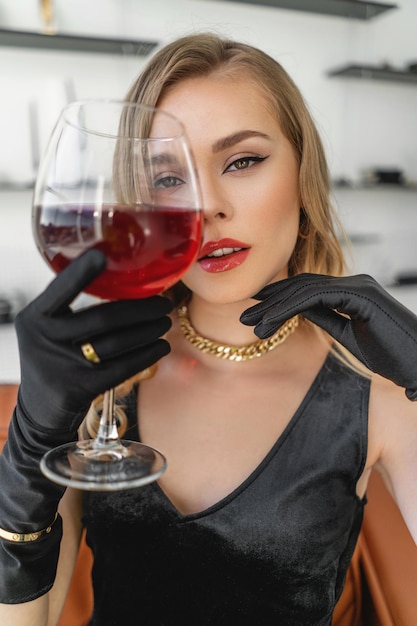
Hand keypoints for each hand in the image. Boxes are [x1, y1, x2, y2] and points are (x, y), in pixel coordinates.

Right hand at [15, 249, 172, 433]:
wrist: (40, 408)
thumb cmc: (53, 356)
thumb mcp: (47, 328)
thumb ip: (67, 307)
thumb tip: (116, 277)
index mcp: (36, 316)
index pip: (61, 289)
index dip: (81, 272)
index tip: (102, 256)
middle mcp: (46, 338)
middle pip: (103, 317)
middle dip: (142, 309)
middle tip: (164, 304)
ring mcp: (65, 365)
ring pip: (118, 342)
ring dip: (149, 330)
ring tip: (165, 323)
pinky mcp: (83, 387)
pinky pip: (123, 366)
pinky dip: (147, 354)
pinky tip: (161, 347)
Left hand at [241, 273, 416, 399]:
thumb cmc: (393, 354)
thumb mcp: (349, 335)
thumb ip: (326, 318)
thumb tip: (300, 312)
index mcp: (353, 290)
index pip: (309, 287)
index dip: (280, 296)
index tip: (256, 307)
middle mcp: (355, 282)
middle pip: (302, 285)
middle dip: (271, 299)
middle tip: (244, 314)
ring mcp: (359, 286)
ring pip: (305, 289)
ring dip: (274, 307)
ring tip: (251, 324)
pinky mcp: (361, 296)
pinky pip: (316, 297)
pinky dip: (289, 309)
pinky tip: (270, 322)